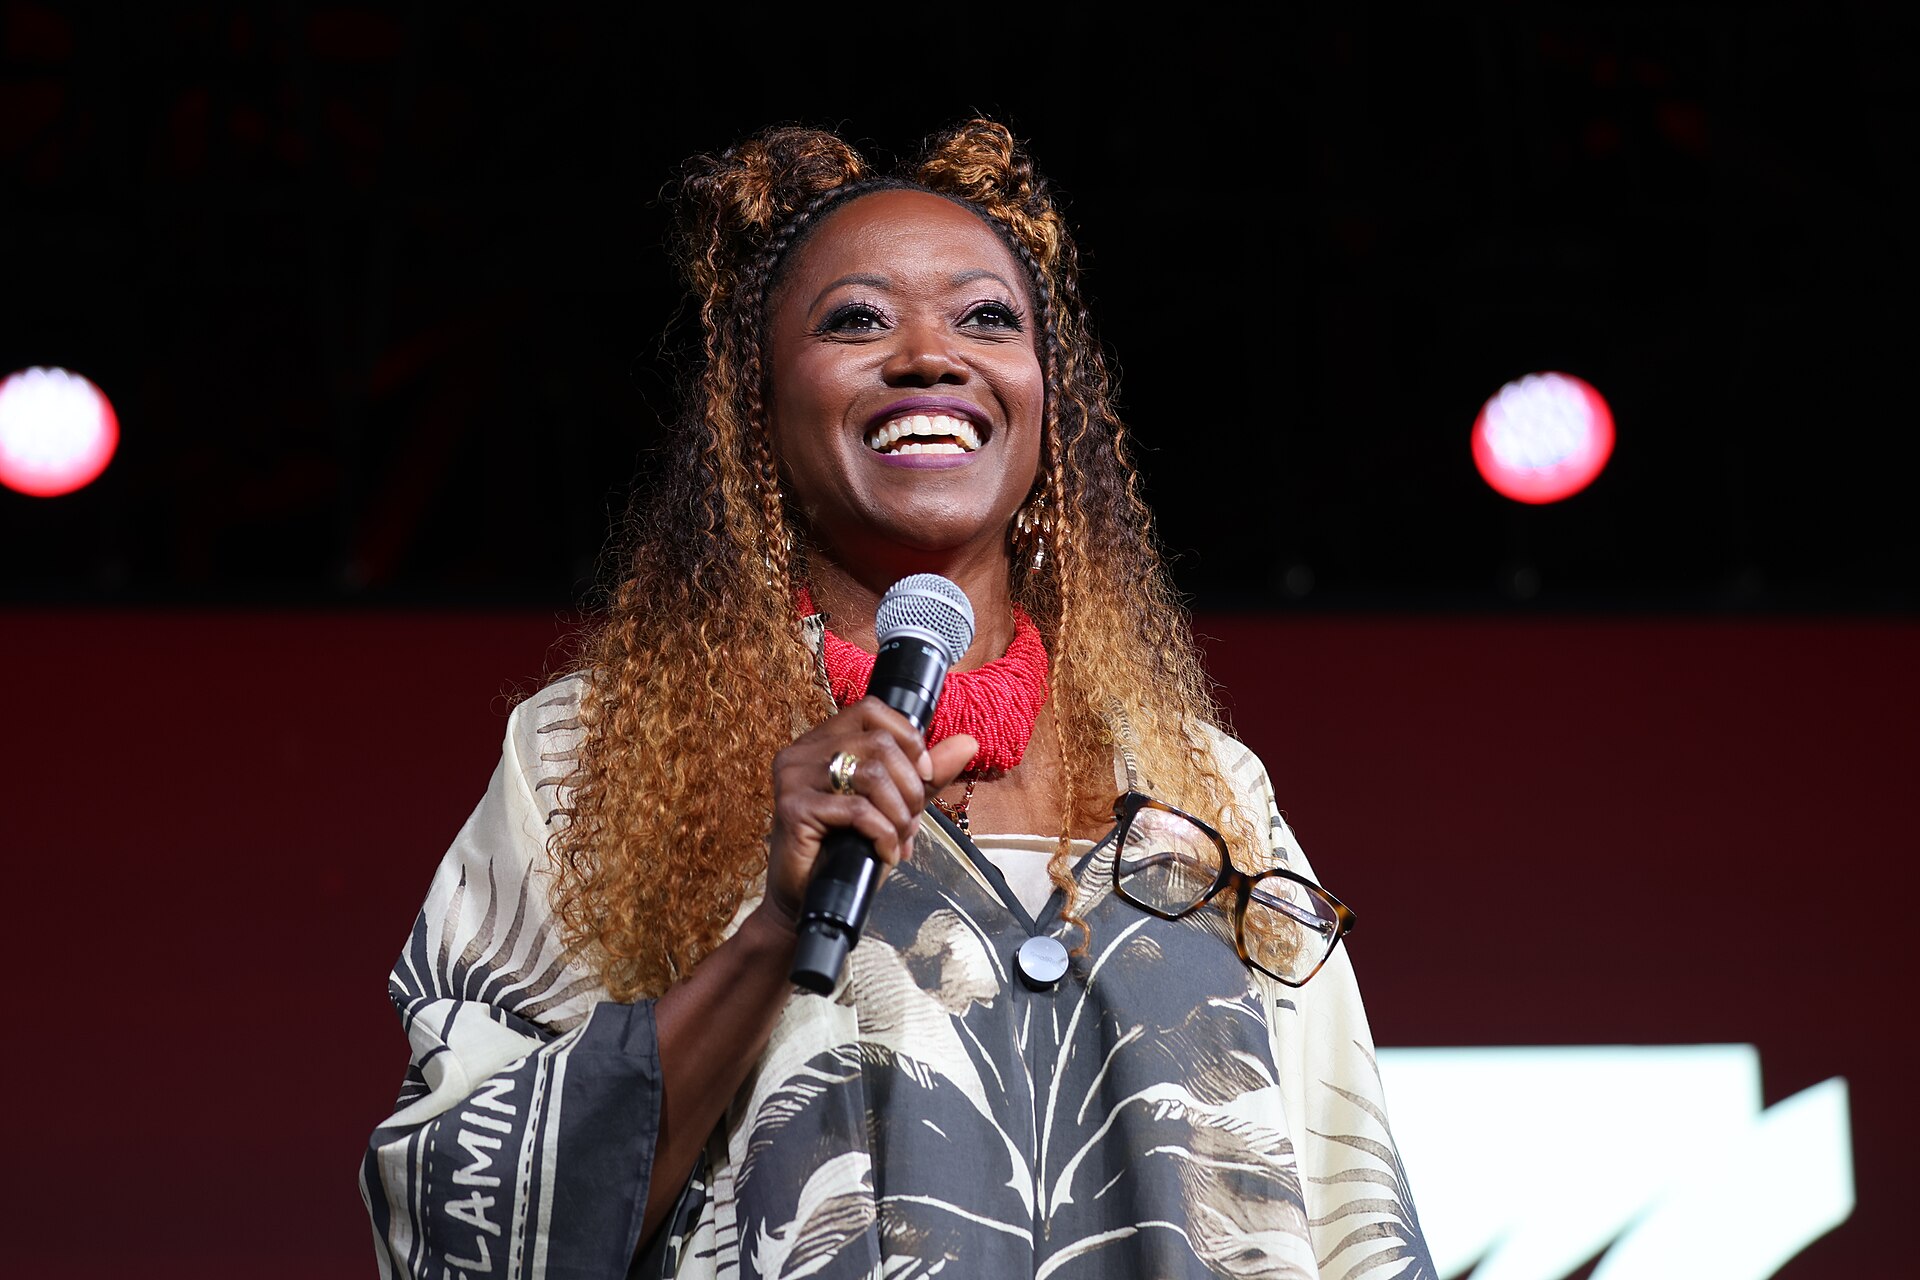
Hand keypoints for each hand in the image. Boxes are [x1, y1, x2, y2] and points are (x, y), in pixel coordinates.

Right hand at [759, 698, 977, 932]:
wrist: (810, 898)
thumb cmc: (848, 851)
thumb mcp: (894, 806)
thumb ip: (926, 774)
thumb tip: (968, 743)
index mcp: (822, 741)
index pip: (872, 710)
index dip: (908, 740)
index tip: (923, 776)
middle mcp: (802, 752)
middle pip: (878, 744)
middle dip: (910, 787)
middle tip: (911, 821)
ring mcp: (794, 778)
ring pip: (871, 774)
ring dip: (899, 813)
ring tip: (899, 838)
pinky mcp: (793, 808)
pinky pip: (857, 810)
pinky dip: (884, 834)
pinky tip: (886, 853)